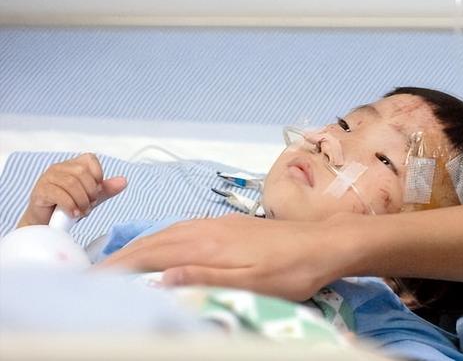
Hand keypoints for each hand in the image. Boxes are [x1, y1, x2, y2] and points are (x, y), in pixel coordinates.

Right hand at [17, 153, 126, 227]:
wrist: (47, 223)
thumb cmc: (68, 206)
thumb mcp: (91, 197)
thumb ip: (106, 189)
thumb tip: (124, 181)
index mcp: (72, 165)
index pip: (90, 159)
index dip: (97, 176)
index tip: (97, 192)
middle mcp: (59, 167)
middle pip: (81, 173)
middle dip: (90, 192)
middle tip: (90, 205)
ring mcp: (47, 178)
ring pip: (71, 183)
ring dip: (81, 201)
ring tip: (82, 211)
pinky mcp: (40, 191)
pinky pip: (59, 195)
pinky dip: (70, 206)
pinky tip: (73, 214)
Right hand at [97, 213, 361, 300]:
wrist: (325, 243)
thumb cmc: (290, 269)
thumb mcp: (251, 282)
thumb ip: (206, 278)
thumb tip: (161, 278)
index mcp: (207, 244)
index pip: (152, 254)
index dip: (121, 266)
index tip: (94, 280)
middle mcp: (206, 228)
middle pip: (154, 241)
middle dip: (123, 257)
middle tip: (97, 275)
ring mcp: (217, 223)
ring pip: (168, 232)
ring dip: (141, 247)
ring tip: (122, 263)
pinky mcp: (228, 224)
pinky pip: (184, 228)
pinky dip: (163, 239)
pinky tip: (165, 247)